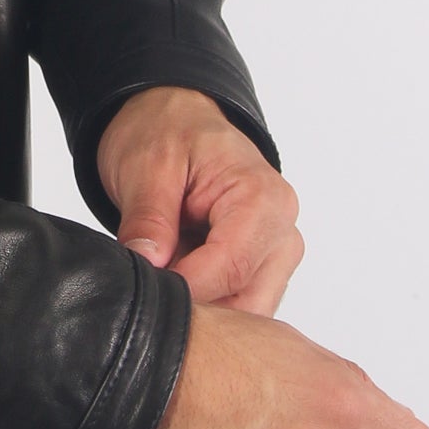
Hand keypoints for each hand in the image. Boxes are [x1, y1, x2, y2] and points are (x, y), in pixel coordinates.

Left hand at [96, 85, 302, 313]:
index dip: (186, 287)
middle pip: (247, 300)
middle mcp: (281, 231)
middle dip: (197, 304)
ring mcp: (275, 254)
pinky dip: (206, 300)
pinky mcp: (262, 268)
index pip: (232, 268)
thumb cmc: (168, 131)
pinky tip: (176, 277)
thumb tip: (149, 262)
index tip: (147, 291)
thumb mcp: (147, 164)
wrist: (174, 118)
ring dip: (202, 304)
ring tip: (161, 276)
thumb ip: (149, 218)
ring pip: (245, 310)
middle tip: (150, 291)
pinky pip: (238, 303)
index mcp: (262, 198)